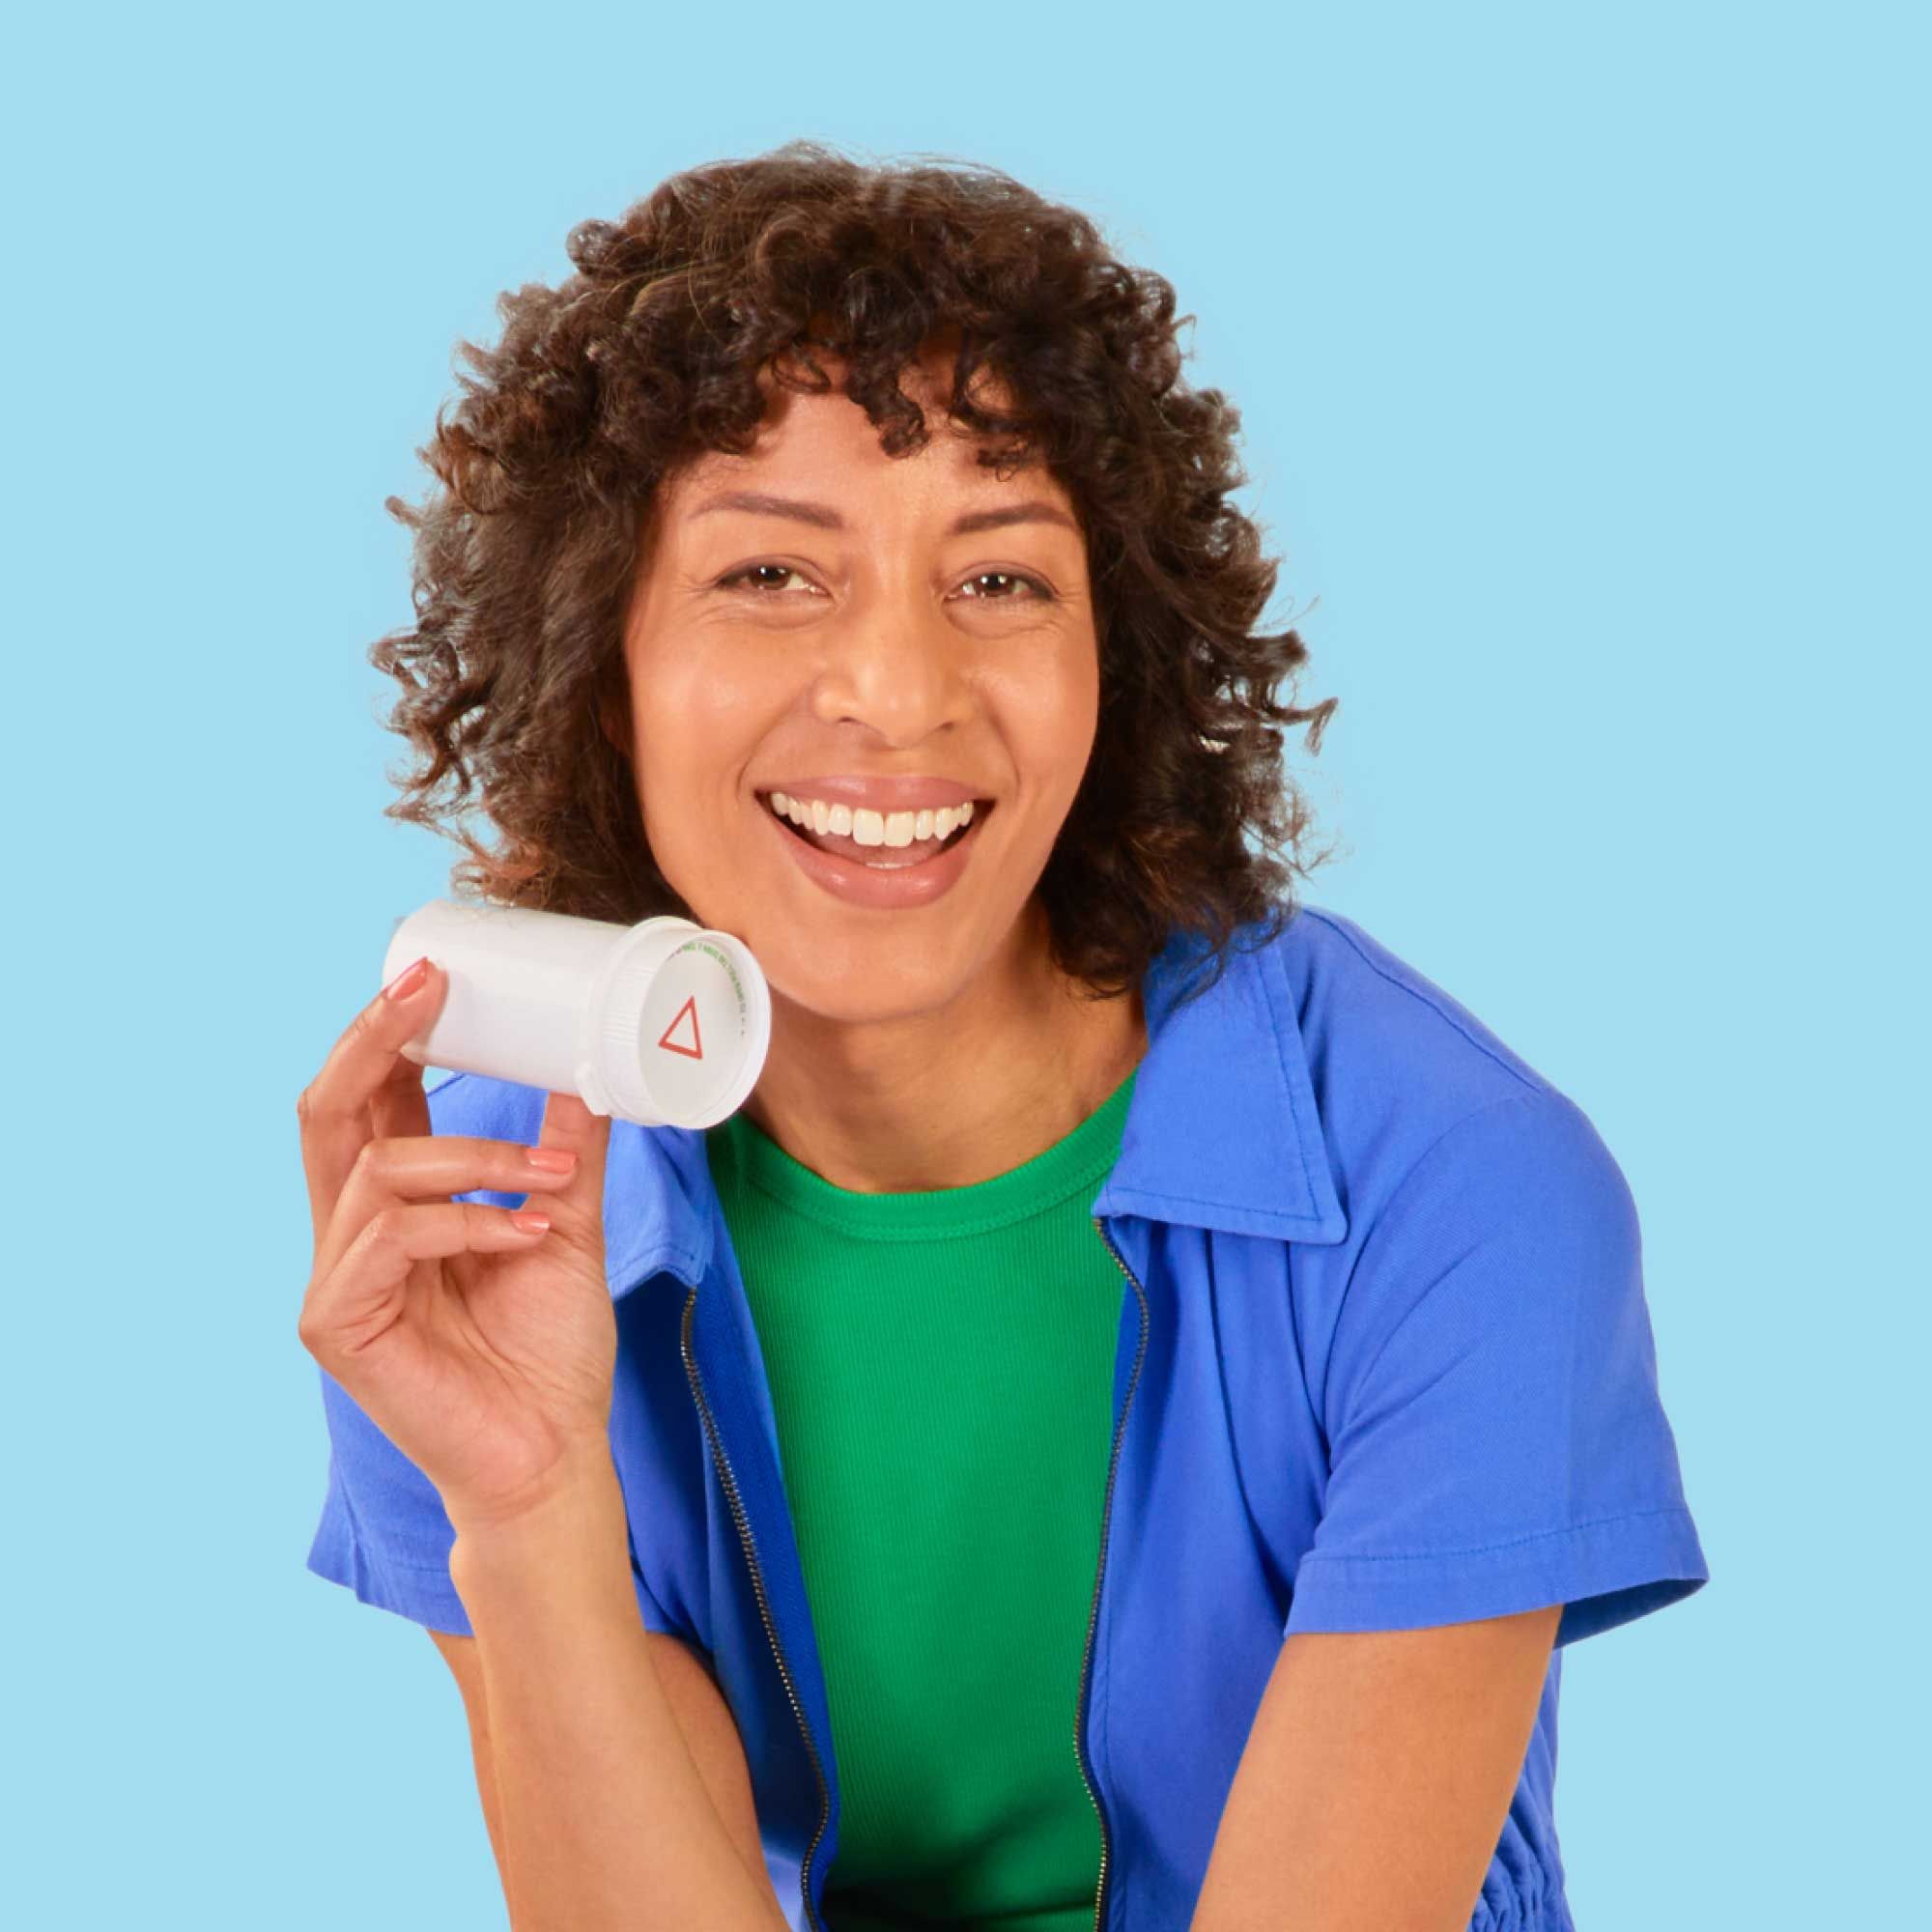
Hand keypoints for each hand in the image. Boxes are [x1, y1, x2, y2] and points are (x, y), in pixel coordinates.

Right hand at [296, 955, 618, 1536]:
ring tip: (546, 1179)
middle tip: (431, 989)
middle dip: (373, 1040)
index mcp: (396, 1204)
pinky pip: (391, 1236)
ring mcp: (336, 1279)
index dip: (387, 1031)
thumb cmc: (548, 1350)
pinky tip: (526, 1237)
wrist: (552, 1453)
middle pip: (326, 1110)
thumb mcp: (565, 1224)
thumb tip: (590, 1065)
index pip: (370, 1098)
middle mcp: (352, 1233)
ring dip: (474, 1157)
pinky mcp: (338, 1323)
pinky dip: (467, 1223)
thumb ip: (564, 1150)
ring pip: (377, 1168)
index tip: (436, 972)